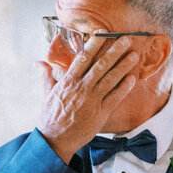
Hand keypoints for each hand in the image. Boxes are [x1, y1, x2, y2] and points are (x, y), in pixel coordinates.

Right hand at [36, 35, 140, 162]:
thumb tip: (39, 62)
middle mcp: (81, 88)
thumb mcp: (47, 93)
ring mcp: (92, 101)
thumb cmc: (51, 116)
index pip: (83, 58)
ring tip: (133, 55)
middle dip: (114, 51)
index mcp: (68, 81)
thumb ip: (46, 76)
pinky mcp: (100, 113)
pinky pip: (114, 98)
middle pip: (100, 66)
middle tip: (126, 39)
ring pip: (110, 79)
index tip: (103, 33)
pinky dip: (124, 88)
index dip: (94, 45)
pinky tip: (132, 79)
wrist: (55, 139)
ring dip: (123, 66)